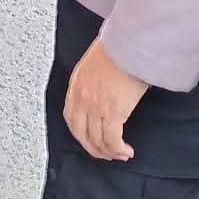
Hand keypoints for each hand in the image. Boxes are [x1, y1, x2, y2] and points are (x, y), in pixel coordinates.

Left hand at [63, 38, 147, 161]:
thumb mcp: (95, 62)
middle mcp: (82, 97)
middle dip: (93, 148)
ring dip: (109, 152)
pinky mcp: (113, 112)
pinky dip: (118, 150)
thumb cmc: (117, 47)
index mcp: (77, 84)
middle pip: (81, 133)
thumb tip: (103, 89)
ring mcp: (96, 106)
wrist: (128, 44)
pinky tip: (126, 151)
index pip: (70, 117)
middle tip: (104, 154)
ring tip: (120, 154)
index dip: (79, 134)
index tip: (88, 140)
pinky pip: (112, 140)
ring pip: (97, 140)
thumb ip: (93, 79)